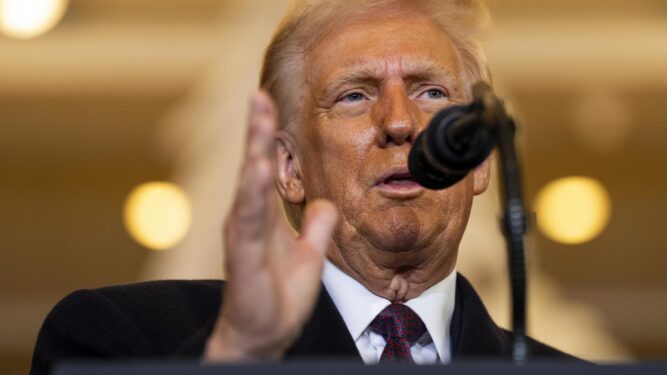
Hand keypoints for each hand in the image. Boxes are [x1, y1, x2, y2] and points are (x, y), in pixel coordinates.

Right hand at [203, 92, 337, 361]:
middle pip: (251, 166)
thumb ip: (317, 226)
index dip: (266, 136)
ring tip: (257, 118)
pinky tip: (256, 169)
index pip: (265, 168)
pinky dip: (252, 192)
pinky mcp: (245, 255)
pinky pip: (250, 220)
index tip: (269, 102)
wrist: (263, 335)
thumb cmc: (279, 295)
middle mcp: (249, 219)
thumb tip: (328, 204)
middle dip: (255, 130)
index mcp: (264, 216)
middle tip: (258, 94)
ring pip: (247, 185)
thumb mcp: (309, 254)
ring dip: (252, 151)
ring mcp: (244, 235)